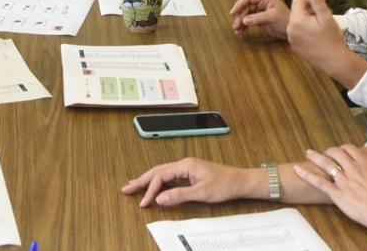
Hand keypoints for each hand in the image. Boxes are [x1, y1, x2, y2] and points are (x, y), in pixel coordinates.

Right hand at [121, 158, 256, 206]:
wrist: (240, 181)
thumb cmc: (224, 185)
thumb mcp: (201, 193)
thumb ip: (179, 195)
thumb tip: (159, 199)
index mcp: (186, 165)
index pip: (161, 176)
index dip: (150, 189)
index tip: (144, 203)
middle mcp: (184, 164)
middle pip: (158, 171)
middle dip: (141, 180)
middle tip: (126, 188)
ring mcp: (187, 168)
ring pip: (162, 172)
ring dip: (148, 180)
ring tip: (134, 185)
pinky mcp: (191, 173)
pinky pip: (170, 176)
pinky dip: (159, 181)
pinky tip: (154, 186)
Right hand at [229, 0, 289, 38]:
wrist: (293, 30)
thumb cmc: (286, 20)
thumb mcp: (272, 17)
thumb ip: (258, 18)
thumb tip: (244, 20)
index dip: (239, 4)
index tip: (233, 13)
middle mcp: (261, 3)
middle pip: (245, 6)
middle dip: (239, 16)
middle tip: (236, 26)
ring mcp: (259, 11)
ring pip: (245, 14)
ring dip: (240, 22)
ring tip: (238, 31)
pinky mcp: (259, 19)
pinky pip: (248, 20)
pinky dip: (244, 26)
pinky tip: (242, 32)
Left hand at [287, 0, 361, 86]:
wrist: (335, 61)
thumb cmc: (332, 38)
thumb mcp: (326, 16)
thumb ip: (316, 0)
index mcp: (297, 20)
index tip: (321, 2)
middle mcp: (290, 29)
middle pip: (297, 10)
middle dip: (309, 8)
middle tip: (325, 11)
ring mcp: (292, 39)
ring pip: (297, 21)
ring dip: (308, 19)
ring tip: (322, 23)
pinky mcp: (295, 47)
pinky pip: (297, 32)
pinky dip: (305, 29)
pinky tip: (318, 34)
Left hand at [294, 144, 366, 247]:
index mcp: (364, 163)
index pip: (350, 149)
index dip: (344, 148)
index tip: (341, 151)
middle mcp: (352, 168)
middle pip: (336, 153)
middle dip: (329, 151)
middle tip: (326, 153)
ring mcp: (343, 180)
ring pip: (326, 164)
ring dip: (316, 157)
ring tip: (308, 153)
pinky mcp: (336, 193)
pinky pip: (319, 182)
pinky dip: (307, 174)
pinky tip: (297, 169)